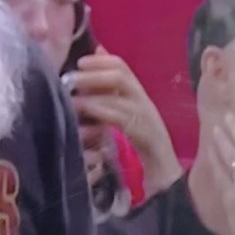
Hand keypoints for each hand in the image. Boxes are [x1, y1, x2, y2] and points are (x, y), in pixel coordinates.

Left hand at [68, 50, 181, 197]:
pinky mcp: (144, 135)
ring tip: (72, 97)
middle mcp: (142, 101)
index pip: (121, 67)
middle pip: (121, 75)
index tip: (80, 61)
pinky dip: (102, 113)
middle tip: (72, 76)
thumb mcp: (118, 119)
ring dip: (93, 93)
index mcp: (137, 96)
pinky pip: (122, 118)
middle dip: (95, 73)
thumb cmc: (137, 147)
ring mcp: (145, 117)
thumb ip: (106, 98)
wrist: (162, 173)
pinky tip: (85, 116)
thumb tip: (90, 75)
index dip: (101, 61)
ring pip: (120, 96)